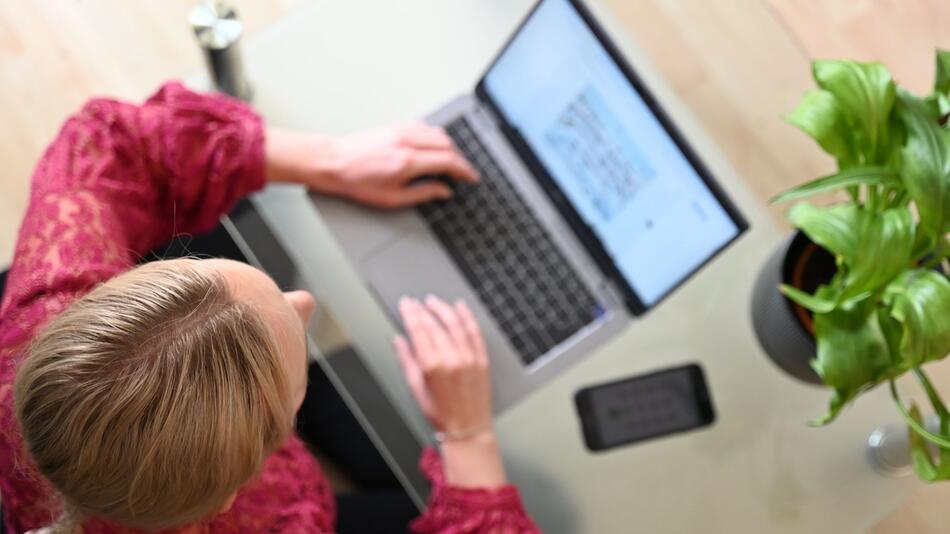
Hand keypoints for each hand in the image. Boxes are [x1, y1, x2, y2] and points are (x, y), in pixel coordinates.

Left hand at [265, 124, 477, 208]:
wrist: (333, 162)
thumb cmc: (356, 182)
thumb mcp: (392, 199)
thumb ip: (423, 194)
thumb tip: (443, 191)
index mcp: (407, 162)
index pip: (448, 161)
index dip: (465, 170)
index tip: (471, 177)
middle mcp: (406, 142)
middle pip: (447, 144)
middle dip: (460, 159)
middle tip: (463, 173)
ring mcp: (401, 131)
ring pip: (437, 133)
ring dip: (449, 147)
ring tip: (450, 162)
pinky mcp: (395, 126)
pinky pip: (424, 126)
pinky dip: (435, 136)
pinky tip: (434, 147)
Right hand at [394, 296, 491, 435]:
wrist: (468, 428)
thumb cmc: (441, 413)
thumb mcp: (416, 389)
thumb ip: (407, 361)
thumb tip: (399, 340)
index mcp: (433, 366)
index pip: (419, 331)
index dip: (410, 314)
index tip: (406, 304)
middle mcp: (453, 359)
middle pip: (435, 325)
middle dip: (423, 310)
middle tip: (415, 302)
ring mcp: (470, 358)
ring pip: (455, 323)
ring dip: (443, 308)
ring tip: (433, 301)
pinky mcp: (482, 359)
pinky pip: (475, 332)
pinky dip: (468, 317)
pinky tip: (461, 307)